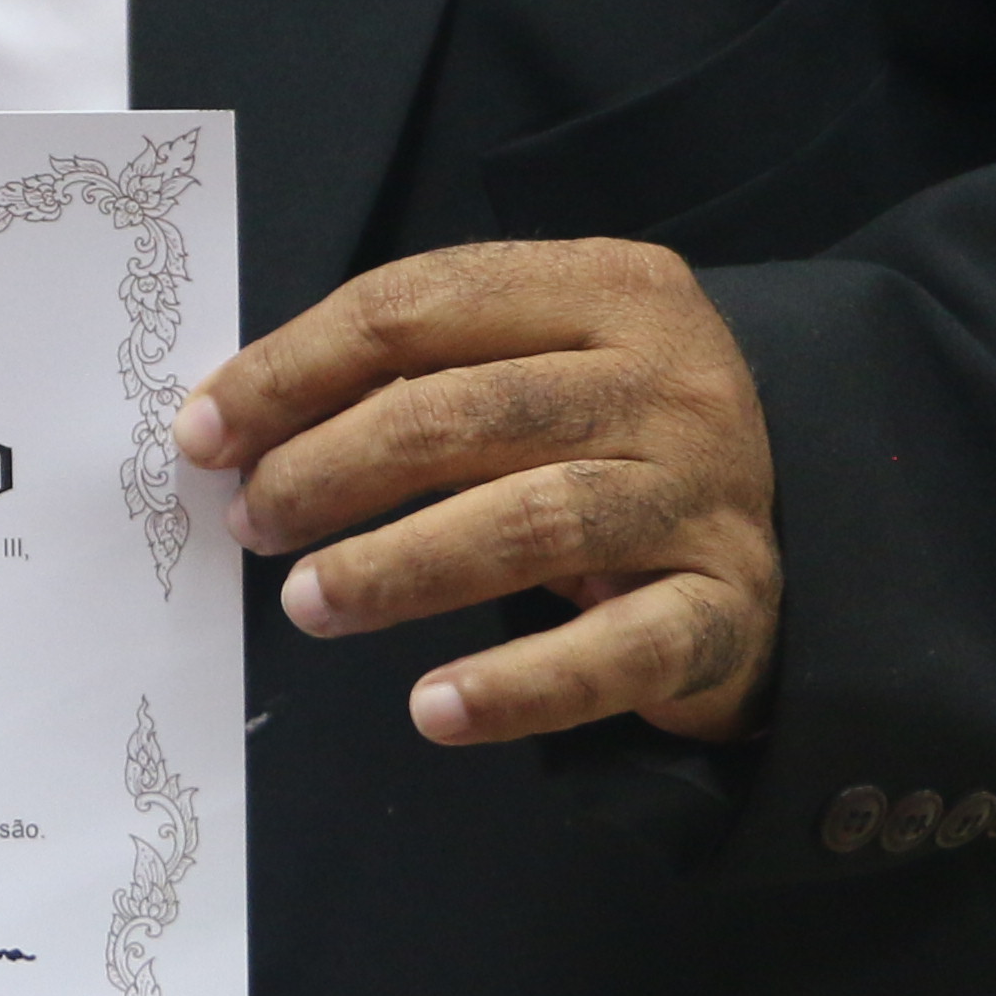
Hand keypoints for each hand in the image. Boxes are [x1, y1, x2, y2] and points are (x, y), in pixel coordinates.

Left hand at [179, 239, 779, 747]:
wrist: (792, 528)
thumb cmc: (606, 439)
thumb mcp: (530, 368)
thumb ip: (411, 374)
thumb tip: (236, 424)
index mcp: (607, 288)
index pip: (419, 304)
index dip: (293, 369)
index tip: (203, 434)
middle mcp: (667, 379)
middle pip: (466, 411)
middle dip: (332, 467)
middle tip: (253, 519)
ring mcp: (705, 493)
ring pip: (532, 522)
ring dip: (398, 567)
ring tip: (308, 601)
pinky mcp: (727, 606)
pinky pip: (617, 652)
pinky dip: (519, 687)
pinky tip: (433, 708)